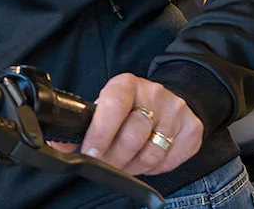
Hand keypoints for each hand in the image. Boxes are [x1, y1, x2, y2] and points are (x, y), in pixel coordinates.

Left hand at [57, 73, 202, 175]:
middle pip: (132, 136)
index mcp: (126, 84)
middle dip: (113, 159)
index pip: (113, 107)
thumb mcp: (105, 105)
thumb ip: (85, 124)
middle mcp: (154, 94)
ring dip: (132, 167)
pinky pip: (169, 161)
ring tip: (122, 165)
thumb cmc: (129, 106)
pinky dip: (153, 168)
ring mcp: (176, 111)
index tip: (90, 154)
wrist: (169, 99)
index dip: (100, 134)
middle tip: (104, 165)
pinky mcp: (192, 129)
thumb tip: (61, 145)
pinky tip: (144, 161)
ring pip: (150, 153)